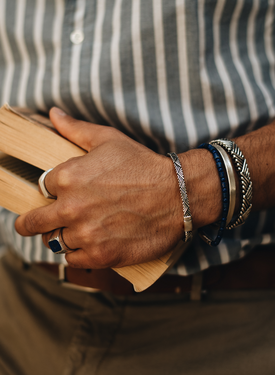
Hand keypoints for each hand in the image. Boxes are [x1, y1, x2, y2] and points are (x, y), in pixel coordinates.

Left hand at [15, 108, 184, 268]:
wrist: (177, 194)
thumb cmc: (143, 165)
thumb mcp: (108, 139)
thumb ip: (76, 129)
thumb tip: (53, 114)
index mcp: (67, 178)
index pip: (40, 189)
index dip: (49, 192)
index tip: (55, 196)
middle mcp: (70, 208)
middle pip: (32, 223)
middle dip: (33, 222)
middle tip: (38, 223)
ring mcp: (85, 234)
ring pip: (54, 242)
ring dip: (62, 236)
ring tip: (77, 229)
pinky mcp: (100, 255)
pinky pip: (73, 259)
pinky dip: (78, 252)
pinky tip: (90, 241)